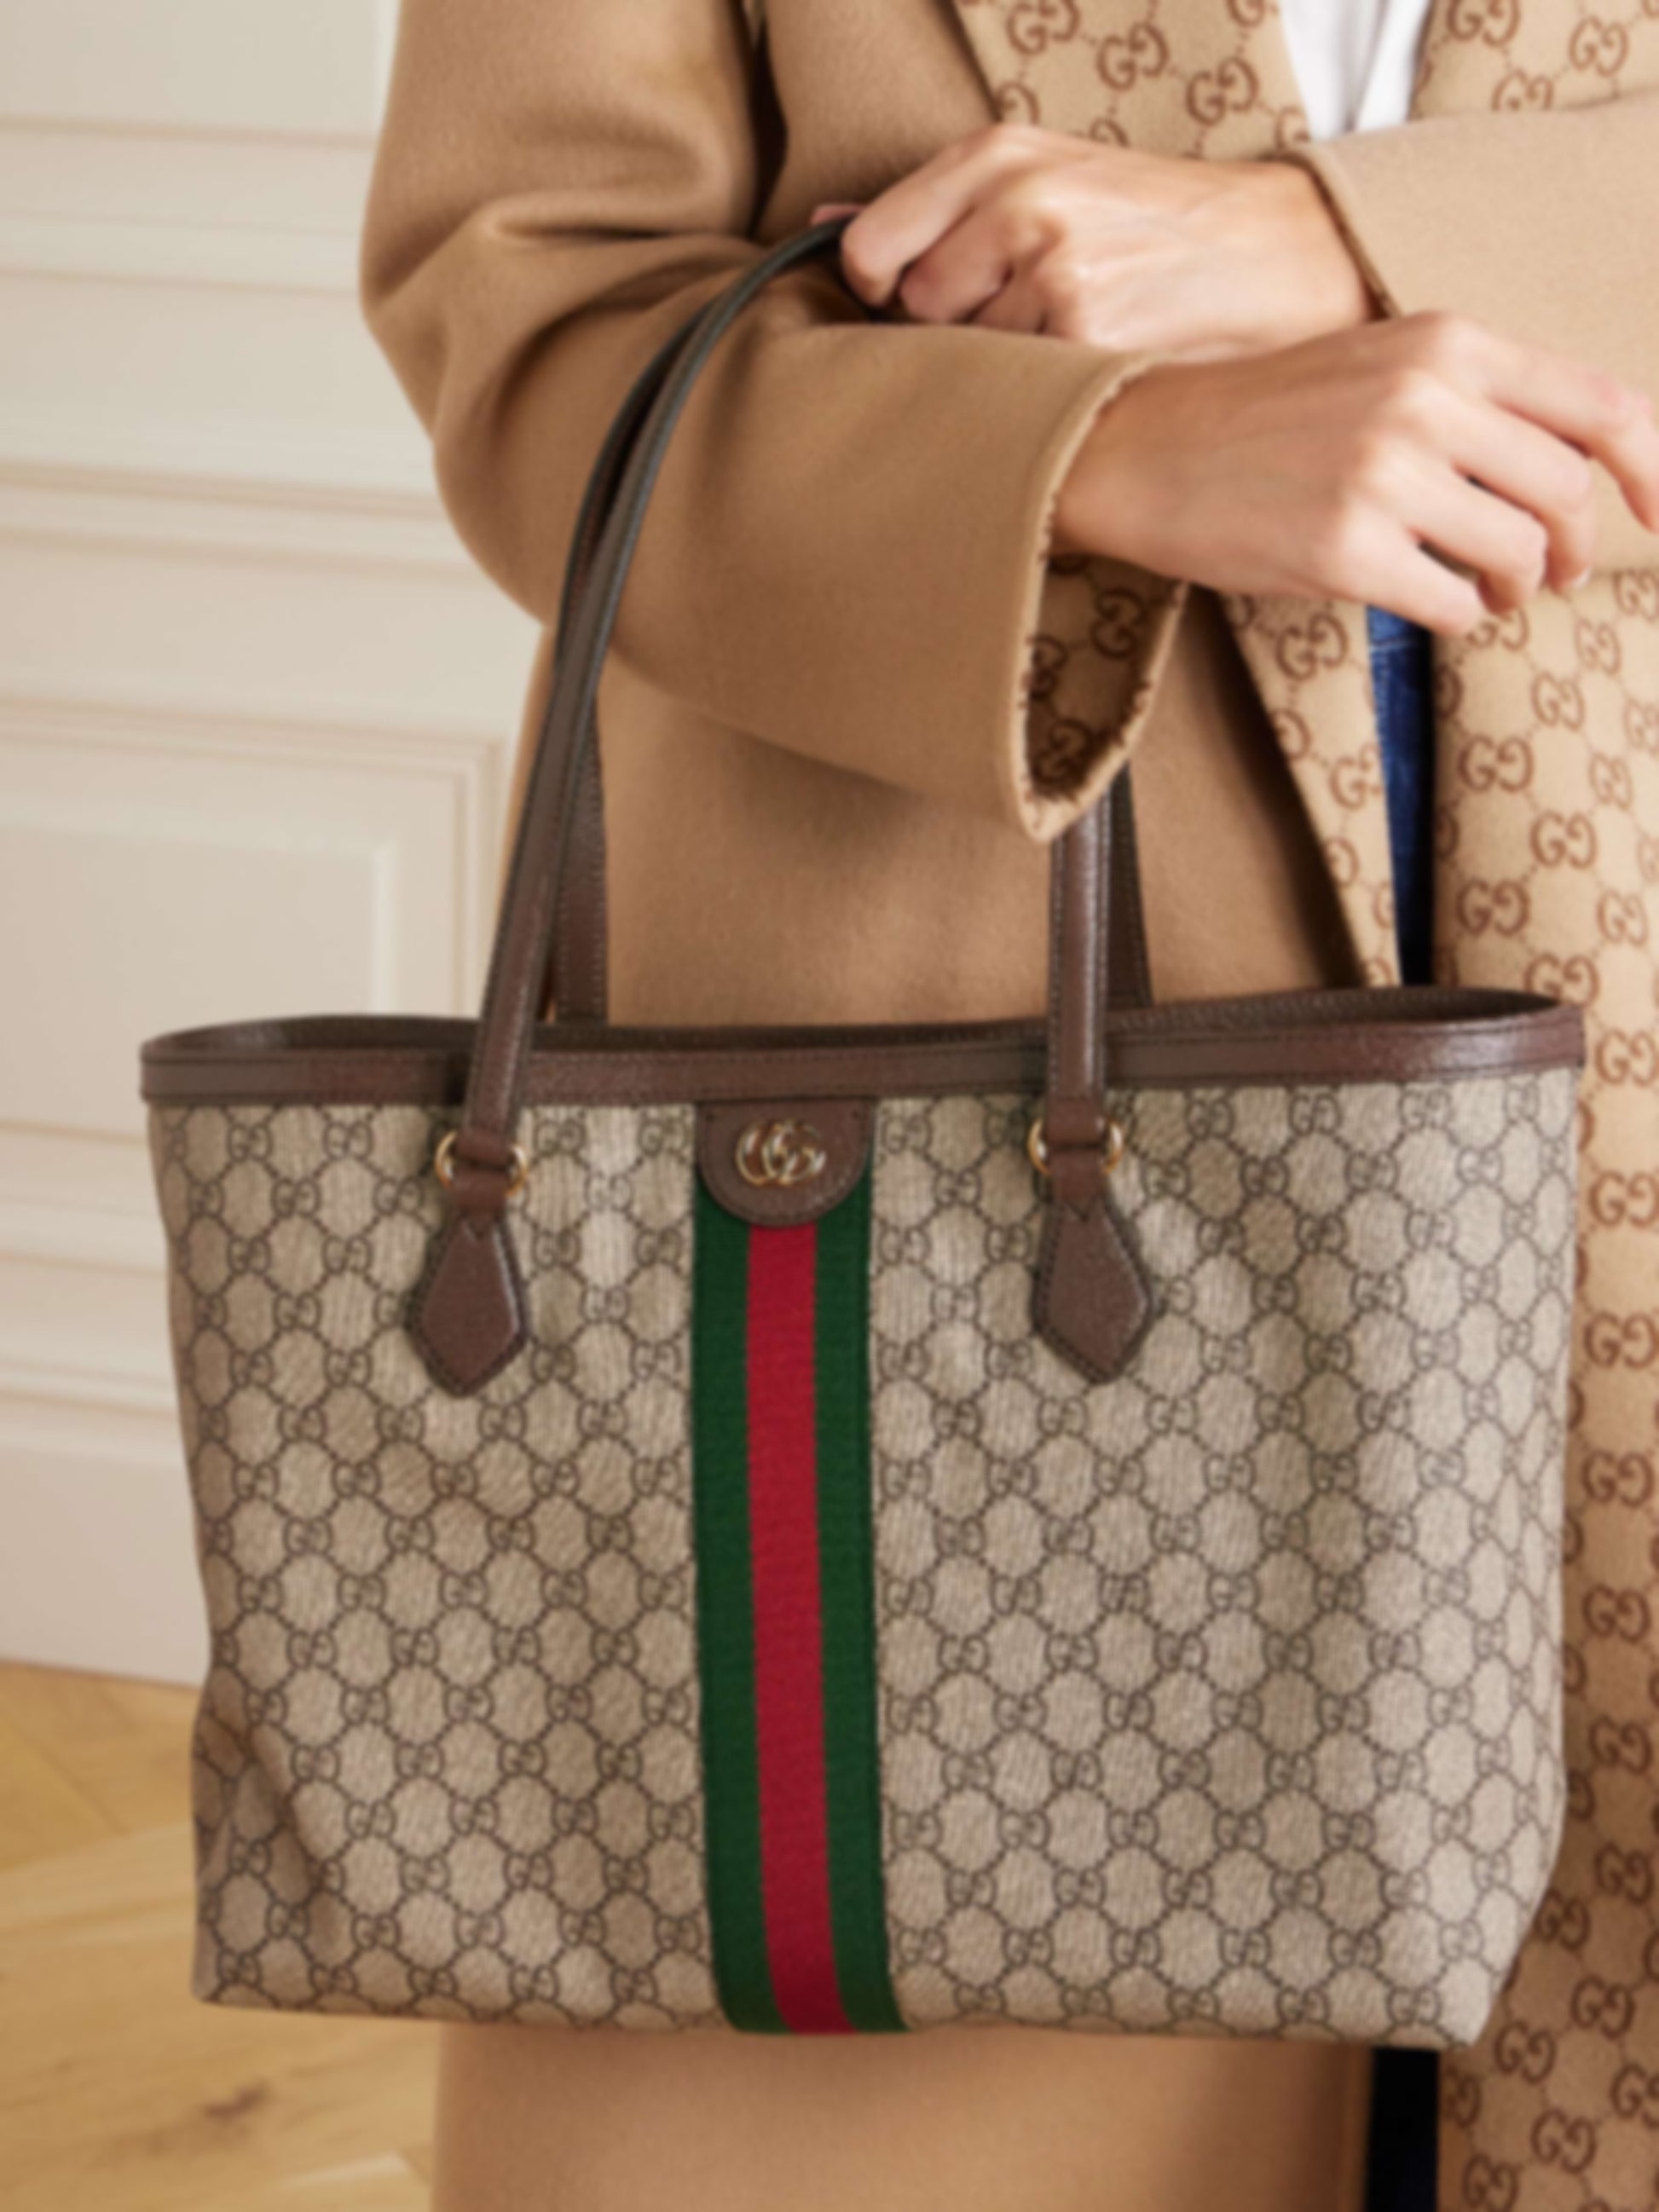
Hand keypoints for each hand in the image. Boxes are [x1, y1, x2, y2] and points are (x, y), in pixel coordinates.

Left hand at [813, 124, 1372, 360]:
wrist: (1275, 254)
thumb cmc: (1147, 221)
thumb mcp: (1042, 175)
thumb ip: (929, 205)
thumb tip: (821, 224)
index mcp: (995, 157)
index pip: (869, 251)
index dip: (888, 292)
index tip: (928, 300)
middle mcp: (1015, 206)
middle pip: (915, 313)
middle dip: (956, 329)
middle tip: (1028, 314)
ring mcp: (1049, 273)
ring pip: (967, 359)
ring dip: (1009, 365)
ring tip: (1075, 332)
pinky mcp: (1083, 337)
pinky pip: (1018, 391)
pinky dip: (1048, 391)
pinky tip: (1096, 358)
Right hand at [1054, 312, 1658, 632]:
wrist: (1145, 449)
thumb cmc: (1266, 418)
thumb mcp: (1381, 365)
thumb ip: (1474, 395)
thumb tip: (1575, 463)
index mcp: (1447, 343)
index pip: (1600, 407)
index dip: (1650, 471)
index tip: (1656, 516)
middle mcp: (1427, 400)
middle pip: (1565, 491)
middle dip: (1573, 547)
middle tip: (1551, 573)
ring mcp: (1387, 477)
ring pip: (1518, 552)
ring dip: (1517, 586)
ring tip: (1492, 591)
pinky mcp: (1346, 551)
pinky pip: (1455, 603)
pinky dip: (1461, 615)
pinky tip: (1434, 603)